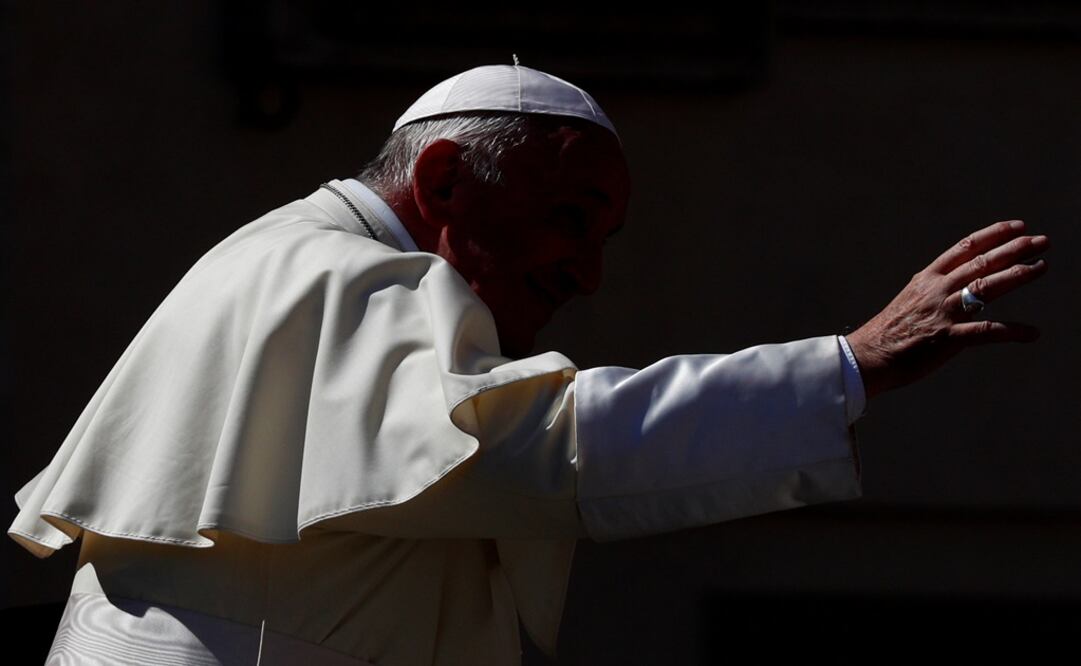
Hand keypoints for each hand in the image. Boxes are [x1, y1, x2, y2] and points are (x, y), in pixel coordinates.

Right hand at [846, 220, 1048, 398]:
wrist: (867, 356)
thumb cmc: (887, 332)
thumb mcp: (910, 300)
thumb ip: (934, 289)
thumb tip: (957, 284)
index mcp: (927, 279)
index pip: (965, 248)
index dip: (994, 235)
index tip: (1017, 226)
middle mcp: (936, 290)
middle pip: (981, 263)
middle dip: (1015, 249)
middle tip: (1041, 241)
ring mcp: (943, 313)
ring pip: (986, 287)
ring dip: (1018, 276)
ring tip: (1041, 267)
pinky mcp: (948, 339)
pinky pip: (987, 332)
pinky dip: (1012, 332)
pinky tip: (1032, 333)